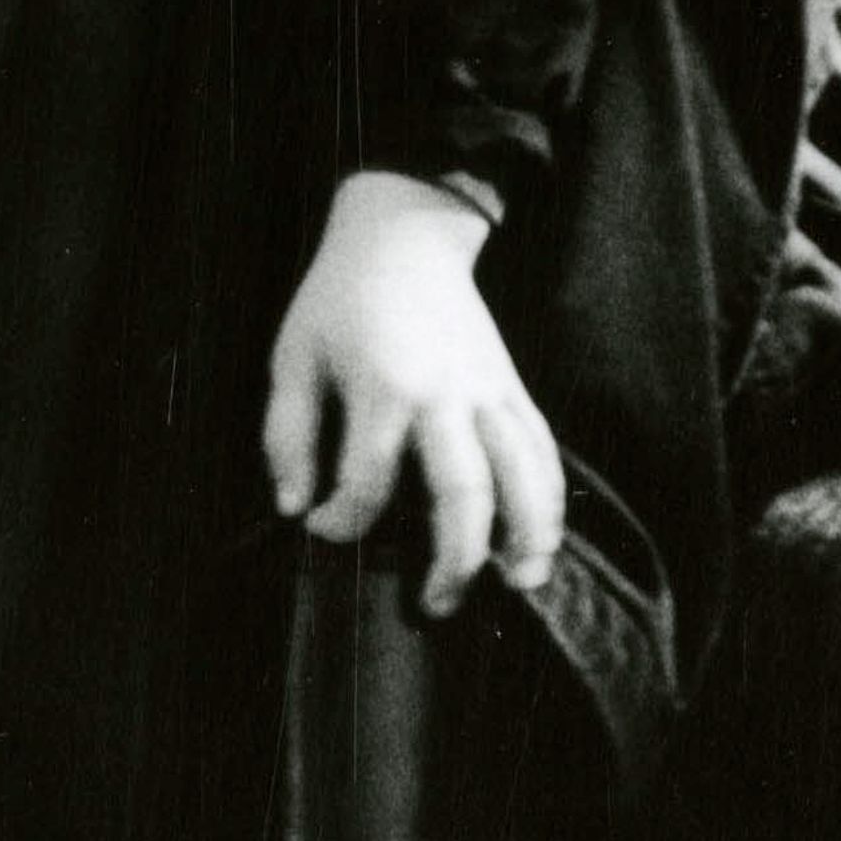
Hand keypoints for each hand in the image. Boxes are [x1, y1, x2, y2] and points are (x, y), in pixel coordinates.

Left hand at [262, 173, 565, 618]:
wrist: (404, 235)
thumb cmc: (338, 301)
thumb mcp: (293, 359)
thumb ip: (288, 437)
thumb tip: (294, 508)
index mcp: (382, 387)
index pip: (366, 480)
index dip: (342, 519)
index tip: (323, 529)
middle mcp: (444, 394)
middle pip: (463, 490)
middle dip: (454, 558)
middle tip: (435, 606)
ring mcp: (488, 391)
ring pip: (523, 472)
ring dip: (527, 534)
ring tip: (520, 585)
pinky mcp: (514, 387)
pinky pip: (543, 449)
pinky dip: (552, 497)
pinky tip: (542, 540)